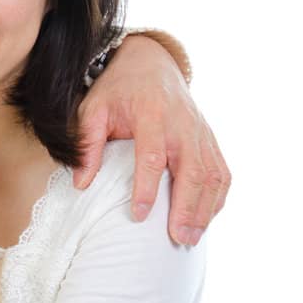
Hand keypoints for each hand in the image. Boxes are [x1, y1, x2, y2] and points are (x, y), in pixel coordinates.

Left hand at [76, 35, 229, 245]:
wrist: (150, 63)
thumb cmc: (118, 89)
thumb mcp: (93, 109)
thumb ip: (87, 144)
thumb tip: (81, 184)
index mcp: (152, 115)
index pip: (153, 156)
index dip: (147, 188)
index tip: (138, 216)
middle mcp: (182, 125)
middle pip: (192, 170)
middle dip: (186, 207)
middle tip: (177, 239)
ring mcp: (201, 132)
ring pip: (212, 174)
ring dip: (204, 209)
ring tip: (191, 238)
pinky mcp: (210, 139)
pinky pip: (221, 171)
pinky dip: (217, 197)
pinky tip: (206, 218)